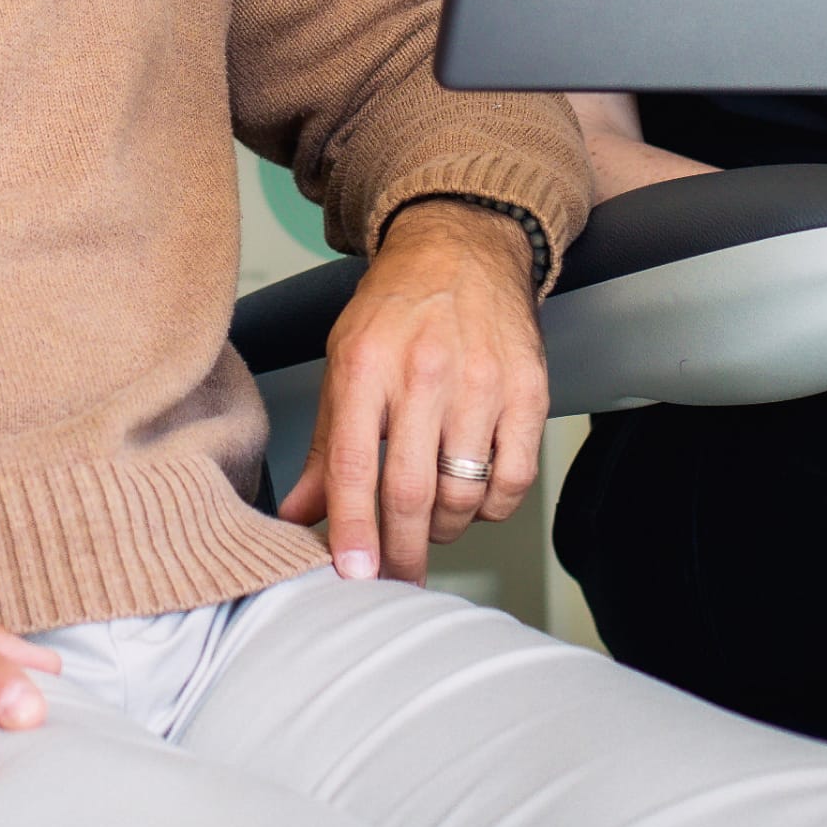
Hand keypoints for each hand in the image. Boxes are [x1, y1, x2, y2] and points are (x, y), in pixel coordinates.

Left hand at [277, 198, 548, 582]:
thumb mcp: (343, 363)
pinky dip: (491, 506)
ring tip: (431, 522)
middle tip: (395, 578)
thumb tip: (299, 516)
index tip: (353, 575)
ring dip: (445, 528)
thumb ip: (324, 446)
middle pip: (410, 490)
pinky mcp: (528, 391)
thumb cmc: (396, 310)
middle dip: (400, 550)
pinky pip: (513, 478)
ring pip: (464, 493)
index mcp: (366, 366)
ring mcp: (481, 382)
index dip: (352, 528)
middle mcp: (423, 373)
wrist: (463, 247)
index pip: (353, 465)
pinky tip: (474, 496)